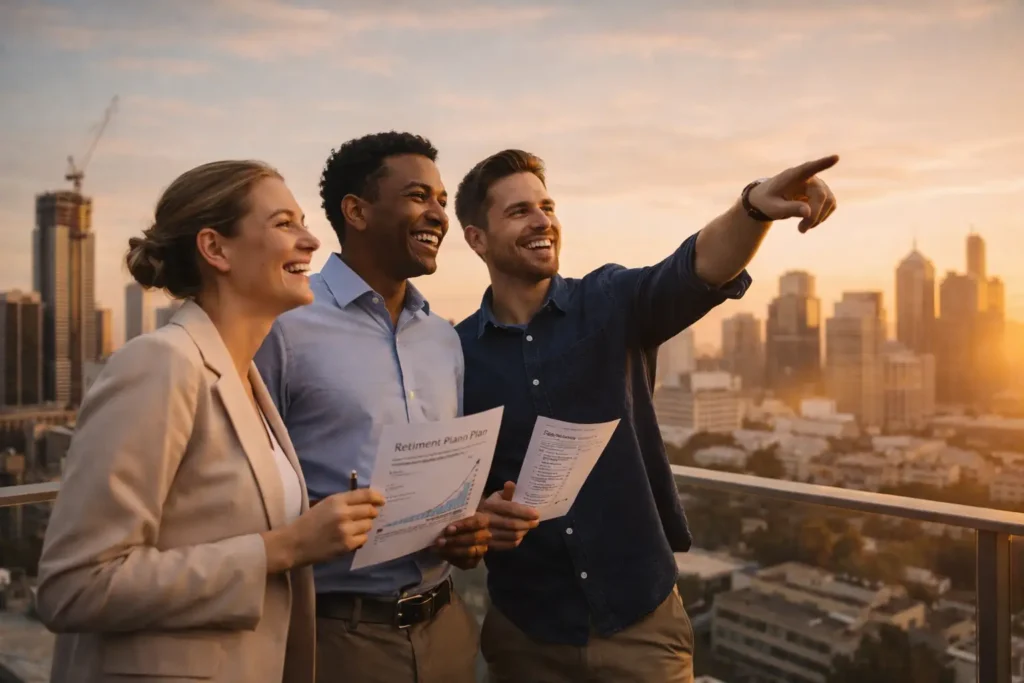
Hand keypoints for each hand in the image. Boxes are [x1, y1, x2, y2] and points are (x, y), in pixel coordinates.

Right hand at [263, 488, 385, 571]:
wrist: (294, 543)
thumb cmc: (308, 523)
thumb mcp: (325, 505)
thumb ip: (345, 502)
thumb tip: (367, 503)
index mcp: (337, 500)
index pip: (364, 495)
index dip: (376, 497)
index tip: (382, 500)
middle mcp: (343, 513)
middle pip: (370, 510)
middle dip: (371, 513)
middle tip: (368, 516)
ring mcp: (346, 530)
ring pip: (368, 525)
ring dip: (364, 526)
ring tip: (353, 529)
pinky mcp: (346, 544)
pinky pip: (363, 539)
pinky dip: (359, 538)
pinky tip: (349, 538)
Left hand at [433, 512, 490, 569]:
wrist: (470, 533)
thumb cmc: (463, 520)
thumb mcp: (463, 514)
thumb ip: (458, 514)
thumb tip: (443, 513)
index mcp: (484, 521)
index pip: (476, 522)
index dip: (463, 526)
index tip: (448, 528)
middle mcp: (486, 536)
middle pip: (473, 539)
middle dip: (454, 541)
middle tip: (439, 541)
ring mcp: (482, 549)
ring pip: (470, 552)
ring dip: (452, 551)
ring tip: (437, 549)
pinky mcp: (476, 561)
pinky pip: (466, 563)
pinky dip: (453, 560)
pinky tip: (442, 555)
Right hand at [478, 482, 539, 550]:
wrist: (474, 523)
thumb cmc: (491, 507)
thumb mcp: (496, 497)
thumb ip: (506, 492)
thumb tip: (511, 483)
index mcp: (489, 505)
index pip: (509, 508)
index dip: (524, 512)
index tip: (536, 513)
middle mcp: (486, 520)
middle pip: (512, 524)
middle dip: (527, 523)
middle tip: (536, 522)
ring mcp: (487, 534)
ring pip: (511, 535)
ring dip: (523, 532)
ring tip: (529, 527)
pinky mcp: (489, 545)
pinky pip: (508, 545)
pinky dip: (517, 540)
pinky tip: (520, 535)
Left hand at [747, 154, 838, 232]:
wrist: (768, 200)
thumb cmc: (768, 201)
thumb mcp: (773, 208)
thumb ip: (789, 208)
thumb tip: (808, 212)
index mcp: (793, 175)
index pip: (810, 168)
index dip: (823, 163)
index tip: (835, 158)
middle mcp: (809, 177)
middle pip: (821, 196)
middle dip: (814, 215)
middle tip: (801, 230)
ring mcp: (818, 184)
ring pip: (829, 202)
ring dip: (818, 218)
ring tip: (802, 228)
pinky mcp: (824, 193)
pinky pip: (831, 205)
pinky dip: (821, 217)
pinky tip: (808, 222)